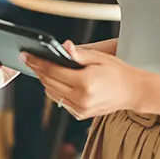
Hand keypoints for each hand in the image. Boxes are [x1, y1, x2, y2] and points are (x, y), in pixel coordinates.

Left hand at [22, 40, 142, 119]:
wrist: (133, 91)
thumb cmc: (118, 72)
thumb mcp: (99, 57)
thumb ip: (79, 54)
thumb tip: (64, 46)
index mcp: (85, 82)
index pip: (52, 71)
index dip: (37, 62)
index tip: (27, 55)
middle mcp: (81, 98)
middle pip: (49, 83)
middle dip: (38, 70)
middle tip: (30, 59)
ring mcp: (81, 108)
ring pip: (52, 94)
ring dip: (45, 81)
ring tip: (42, 68)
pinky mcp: (81, 114)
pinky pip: (60, 101)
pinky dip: (55, 91)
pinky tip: (56, 81)